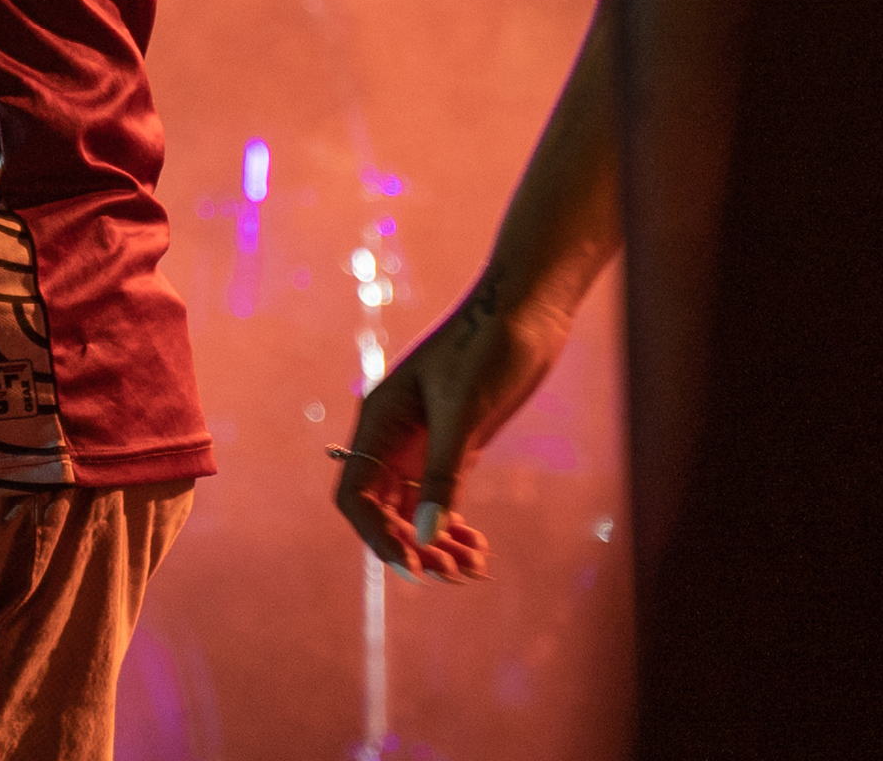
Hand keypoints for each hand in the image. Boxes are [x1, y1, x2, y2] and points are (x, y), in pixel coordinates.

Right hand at [333, 280, 572, 581]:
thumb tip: (426, 538)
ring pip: (415, 509)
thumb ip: (445, 476)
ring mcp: (424, 443)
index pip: (357, 495)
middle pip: (384, 510)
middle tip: (454, 573)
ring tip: (473, 568)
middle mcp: (394, 437)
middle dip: (413, 546)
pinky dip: (455, 526)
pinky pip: (443, 498)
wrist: (526, 308)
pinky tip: (479, 548)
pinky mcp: (457, 444)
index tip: (413, 567)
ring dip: (436, 543)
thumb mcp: (464, 413)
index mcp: (379, 422)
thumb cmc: (488, 347)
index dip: (377, 535)